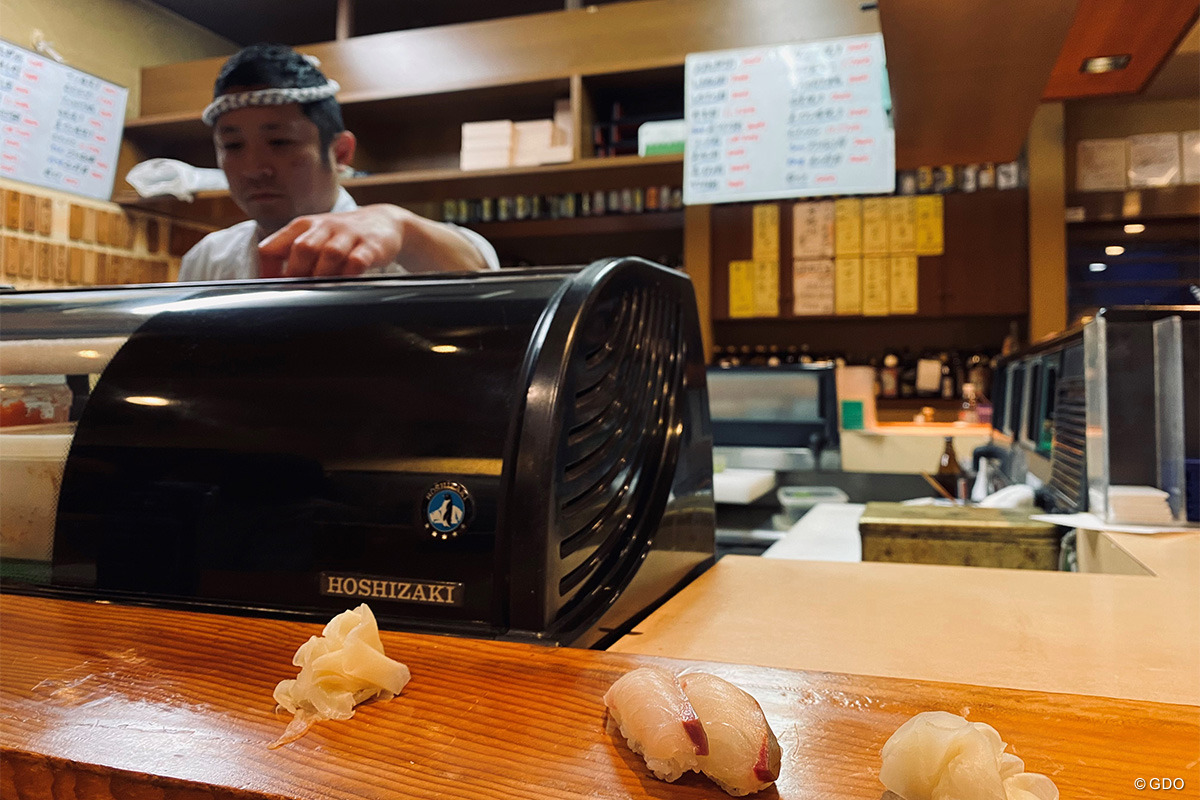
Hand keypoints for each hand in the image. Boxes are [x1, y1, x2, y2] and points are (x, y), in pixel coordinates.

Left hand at [258, 205, 404, 277]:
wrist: (383, 222)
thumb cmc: (342, 236)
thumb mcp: (315, 237)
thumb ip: (294, 256)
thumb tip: (274, 284)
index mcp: (303, 226)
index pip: (273, 246)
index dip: (268, 271)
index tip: (271, 289)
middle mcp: (324, 227)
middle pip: (303, 248)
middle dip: (297, 273)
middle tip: (298, 293)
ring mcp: (349, 235)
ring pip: (330, 254)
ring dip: (323, 275)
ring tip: (321, 291)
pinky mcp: (371, 246)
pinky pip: (358, 261)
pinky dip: (349, 275)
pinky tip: (345, 284)